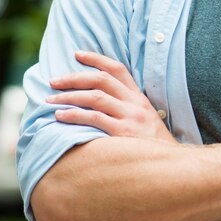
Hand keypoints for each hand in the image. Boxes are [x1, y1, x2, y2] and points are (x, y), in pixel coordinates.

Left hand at [46, 51, 175, 143]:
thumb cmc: (151, 146)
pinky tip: (60, 116)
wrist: (170, 166)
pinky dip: (74, 115)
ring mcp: (129, 117)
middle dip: (74, 77)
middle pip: (101, 79)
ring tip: (50, 100)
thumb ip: (126, 108)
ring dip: (69, 96)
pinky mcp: (123, 133)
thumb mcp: (145, 120)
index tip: (77, 54)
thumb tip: (97, 102)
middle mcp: (134, 103)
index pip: (117, 69)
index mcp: (139, 97)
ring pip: (95, 97)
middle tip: (53, 81)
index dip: (96, 59)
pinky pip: (94, 118)